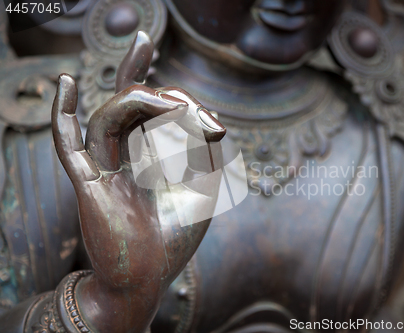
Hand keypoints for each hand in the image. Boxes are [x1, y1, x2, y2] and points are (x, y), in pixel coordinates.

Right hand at [51, 32, 224, 331]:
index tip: (216, 123)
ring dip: (138, 100)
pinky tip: (64, 83)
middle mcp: (124, 153)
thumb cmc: (175, 234)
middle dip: (155, 86)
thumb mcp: (204, 187)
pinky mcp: (88, 184)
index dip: (181, 99)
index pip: (153, 108)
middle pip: (128, 101)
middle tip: (187, 101)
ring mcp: (104, 166)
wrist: (150, 278)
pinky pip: (67, 145)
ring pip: (109, 117)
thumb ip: (208, 151)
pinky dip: (62, 114)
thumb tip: (211, 114)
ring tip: (171, 103)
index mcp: (149, 152)